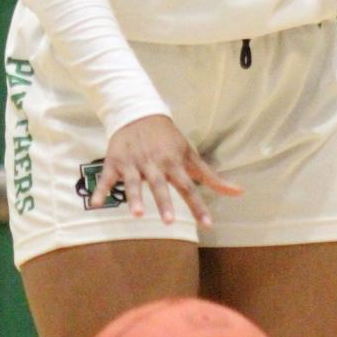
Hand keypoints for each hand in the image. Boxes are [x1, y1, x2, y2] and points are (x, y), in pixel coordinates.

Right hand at [94, 114, 241, 227]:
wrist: (138, 112)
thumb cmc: (168, 139)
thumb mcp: (190, 154)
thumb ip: (211, 177)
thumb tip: (238, 192)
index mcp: (173, 163)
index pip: (189, 187)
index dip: (198, 206)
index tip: (208, 224)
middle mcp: (154, 164)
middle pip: (160, 185)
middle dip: (164, 202)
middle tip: (169, 222)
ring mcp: (133, 163)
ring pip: (134, 182)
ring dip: (134, 197)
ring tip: (137, 214)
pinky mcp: (115, 162)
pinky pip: (107, 177)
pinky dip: (101, 189)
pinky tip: (97, 204)